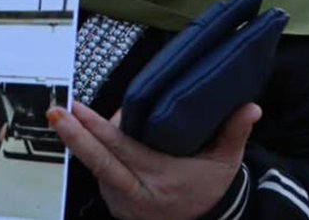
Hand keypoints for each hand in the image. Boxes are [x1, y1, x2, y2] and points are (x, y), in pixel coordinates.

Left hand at [48, 101, 258, 219]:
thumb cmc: (210, 188)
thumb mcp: (225, 163)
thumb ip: (234, 133)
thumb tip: (252, 108)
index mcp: (160, 182)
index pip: (122, 152)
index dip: (98, 131)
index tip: (79, 111)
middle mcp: (134, 195)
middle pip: (99, 161)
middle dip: (74, 135)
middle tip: (57, 112)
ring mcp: (120, 201)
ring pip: (98, 163)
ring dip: (87, 139)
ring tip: (80, 113)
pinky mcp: (113, 201)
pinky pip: (100, 170)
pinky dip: (96, 151)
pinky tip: (88, 132)